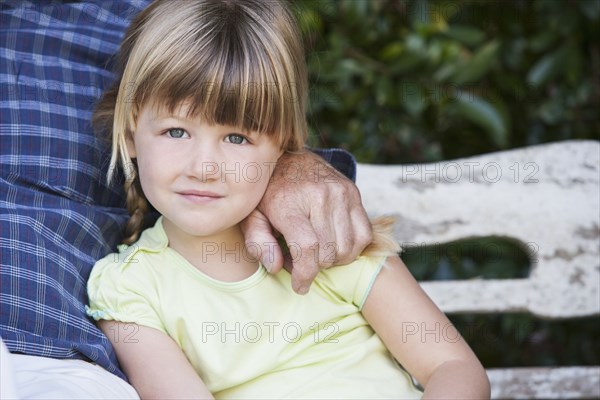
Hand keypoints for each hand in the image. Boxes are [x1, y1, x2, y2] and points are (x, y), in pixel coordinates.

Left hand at [240, 151, 372, 293]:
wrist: (288, 158)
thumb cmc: (267, 194)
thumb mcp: (251, 217)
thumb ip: (258, 243)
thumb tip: (275, 266)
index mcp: (289, 202)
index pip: (307, 247)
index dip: (305, 274)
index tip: (300, 285)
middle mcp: (319, 194)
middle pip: (329, 252)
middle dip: (315, 267)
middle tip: (299, 260)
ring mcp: (340, 192)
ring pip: (348, 248)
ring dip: (333, 260)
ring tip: (315, 251)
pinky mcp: (354, 192)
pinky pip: (364, 235)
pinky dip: (352, 249)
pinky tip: (334, 245)